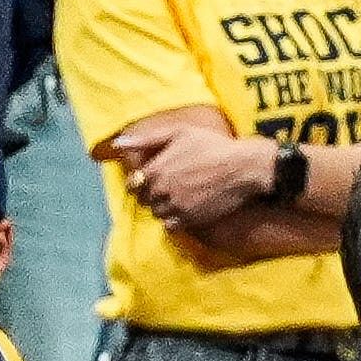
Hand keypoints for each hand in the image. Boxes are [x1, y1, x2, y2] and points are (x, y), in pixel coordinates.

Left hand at [110, 121, 270, 234]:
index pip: (133, 184)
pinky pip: (171, 227)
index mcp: (155, 170)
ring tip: (178, 199)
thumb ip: (145, 139)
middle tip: (168, 188)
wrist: (243, 167)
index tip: (152, 179)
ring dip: (163, 208)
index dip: (140, 182)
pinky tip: (185, 211)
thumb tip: (117, 143)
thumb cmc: (212, 146)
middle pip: (145, 201)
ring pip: (157, 214)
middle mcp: (162, 191)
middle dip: (152, 195)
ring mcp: (176, 207)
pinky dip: (174, 221)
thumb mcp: (178, 133)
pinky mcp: (191, 219)